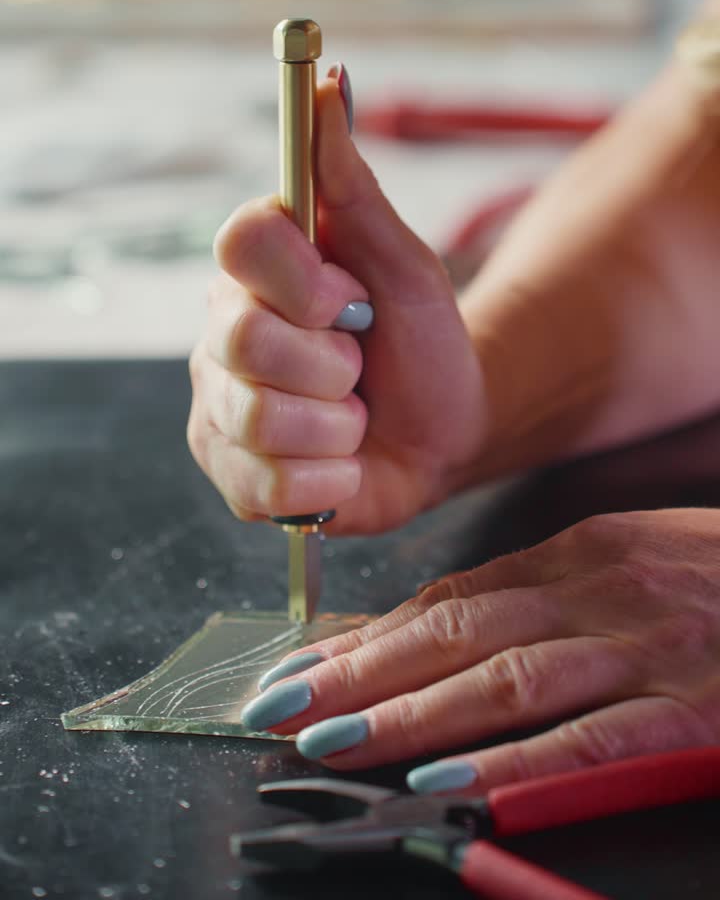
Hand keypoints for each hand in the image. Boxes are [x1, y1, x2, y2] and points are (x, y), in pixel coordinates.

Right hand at [187, 70, 485, 532]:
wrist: (445, 432)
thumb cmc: (421, 339)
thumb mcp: (403, 260)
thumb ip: (352, 180)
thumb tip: (328, 83)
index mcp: (257, 267)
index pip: (239, 242)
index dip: (300, 278)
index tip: (347, 296)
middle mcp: (220, 329)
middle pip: (244, 339)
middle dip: (332, 362)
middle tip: (359, 365)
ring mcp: (217, 404)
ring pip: (260, 417)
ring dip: (338, 424)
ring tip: (354, 415)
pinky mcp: (228, 472)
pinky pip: (268, 483)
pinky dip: (330, 478)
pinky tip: (341, 461)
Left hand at [240, 509, 719, 787]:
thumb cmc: (717, 581)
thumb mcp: (624, 567)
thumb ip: (534, 600)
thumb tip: (426, 630)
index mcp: (578, 553)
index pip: (449, 600)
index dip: (365, 637)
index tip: (294, 668)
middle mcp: (599, 589)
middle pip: (457, 633)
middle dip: (359, 673)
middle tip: (278, 707)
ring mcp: (645, 646)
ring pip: (507, 679)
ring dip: (409, 713)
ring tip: (333, 742)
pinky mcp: (692, 707)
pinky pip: (592, 740)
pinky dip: (518, 761)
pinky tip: (453, 778)